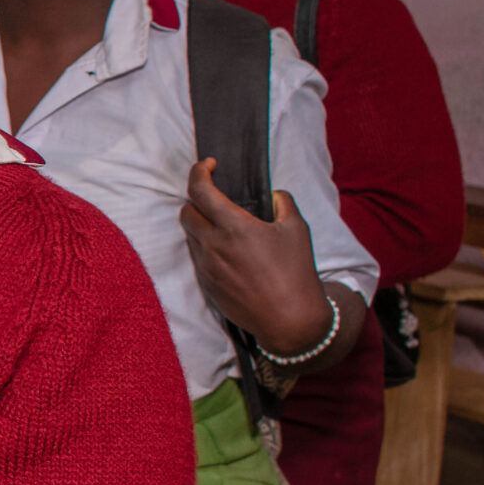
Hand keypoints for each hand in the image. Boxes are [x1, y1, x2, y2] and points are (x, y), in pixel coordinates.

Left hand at [180, 159, 335, 354]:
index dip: (198, 172)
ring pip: (189, 235)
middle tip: (216, 198)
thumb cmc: (296, 273)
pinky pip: (196, 256)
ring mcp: (206, 266)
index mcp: (234, 226)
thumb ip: (282, 203)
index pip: (200, 190)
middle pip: (186, 212)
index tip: (208, 165)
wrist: (289, 320)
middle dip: (197, 199)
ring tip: (225, 225)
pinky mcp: (206, 284)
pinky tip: (227, 250)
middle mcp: (213, 245)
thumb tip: (273, 195)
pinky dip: (205, 246)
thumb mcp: (297, 229)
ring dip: (200, 224)